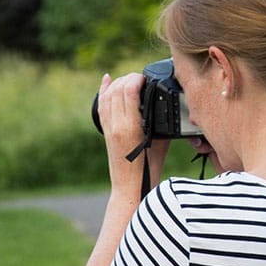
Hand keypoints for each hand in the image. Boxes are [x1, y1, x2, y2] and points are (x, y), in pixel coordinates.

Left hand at [95, 73, 169, 200]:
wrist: (130, 187)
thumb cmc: (149, 168)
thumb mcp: (161, 141)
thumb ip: (161, 120)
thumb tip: (163, 102)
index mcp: (130, 126)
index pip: (129, 91)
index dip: (137, 79)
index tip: (147, 79)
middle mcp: (116, 125)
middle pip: (117, 89)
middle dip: (129, 78)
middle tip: (142, 79)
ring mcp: (109, 127)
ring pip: (108, 95)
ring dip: (118, 83)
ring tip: (130, 79)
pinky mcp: (106, 130)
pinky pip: (102, 105)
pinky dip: (104, 90)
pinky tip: (108, 79)